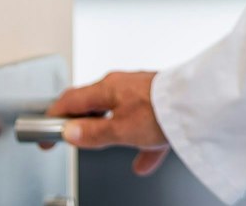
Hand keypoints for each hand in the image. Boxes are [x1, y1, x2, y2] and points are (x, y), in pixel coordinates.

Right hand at [44, 70, 171, 175]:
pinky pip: (143, 123)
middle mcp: (122, 85)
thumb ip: (93, 133)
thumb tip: (70, 133)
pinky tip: (144, 161)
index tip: (44, 133)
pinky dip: (139, 142)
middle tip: (70, 138)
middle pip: (93, 105)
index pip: (69, 101)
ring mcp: (141, 92)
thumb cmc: (161, 110)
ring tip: (106, 147)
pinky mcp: (159, 102)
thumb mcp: (120, 130)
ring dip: (111, 132)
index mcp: (107, 87)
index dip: (53, 117)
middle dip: (81, 122)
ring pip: (119, 114)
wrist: (200, 103)